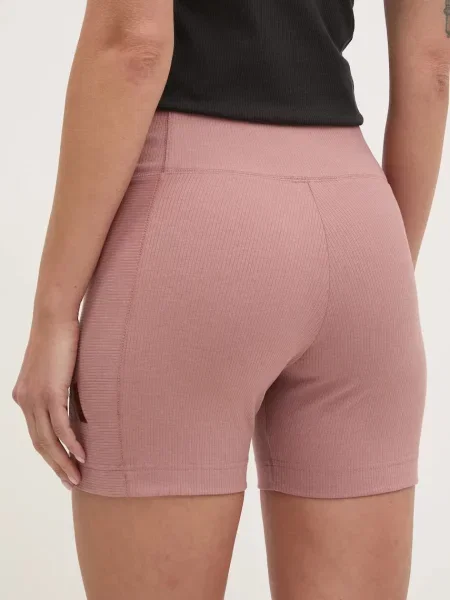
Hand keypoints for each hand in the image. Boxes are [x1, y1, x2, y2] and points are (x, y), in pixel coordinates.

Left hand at [12, 317, 85, 489]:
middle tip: (70, 482)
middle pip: (39, 443)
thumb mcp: (57, 369)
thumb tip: (76, 404)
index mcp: (24, 396)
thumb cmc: (60, 338)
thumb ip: (60, 389)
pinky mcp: (50, 391)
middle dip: (55, 466)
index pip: (36, 433)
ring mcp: (35, 398)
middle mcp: (25, 401)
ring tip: (78, 477)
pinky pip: (60, 426)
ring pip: (47, 440)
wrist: (53, 317)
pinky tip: (82, 455)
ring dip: (63, 462)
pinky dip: (71, 443)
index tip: (63, 468)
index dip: (49, 454)